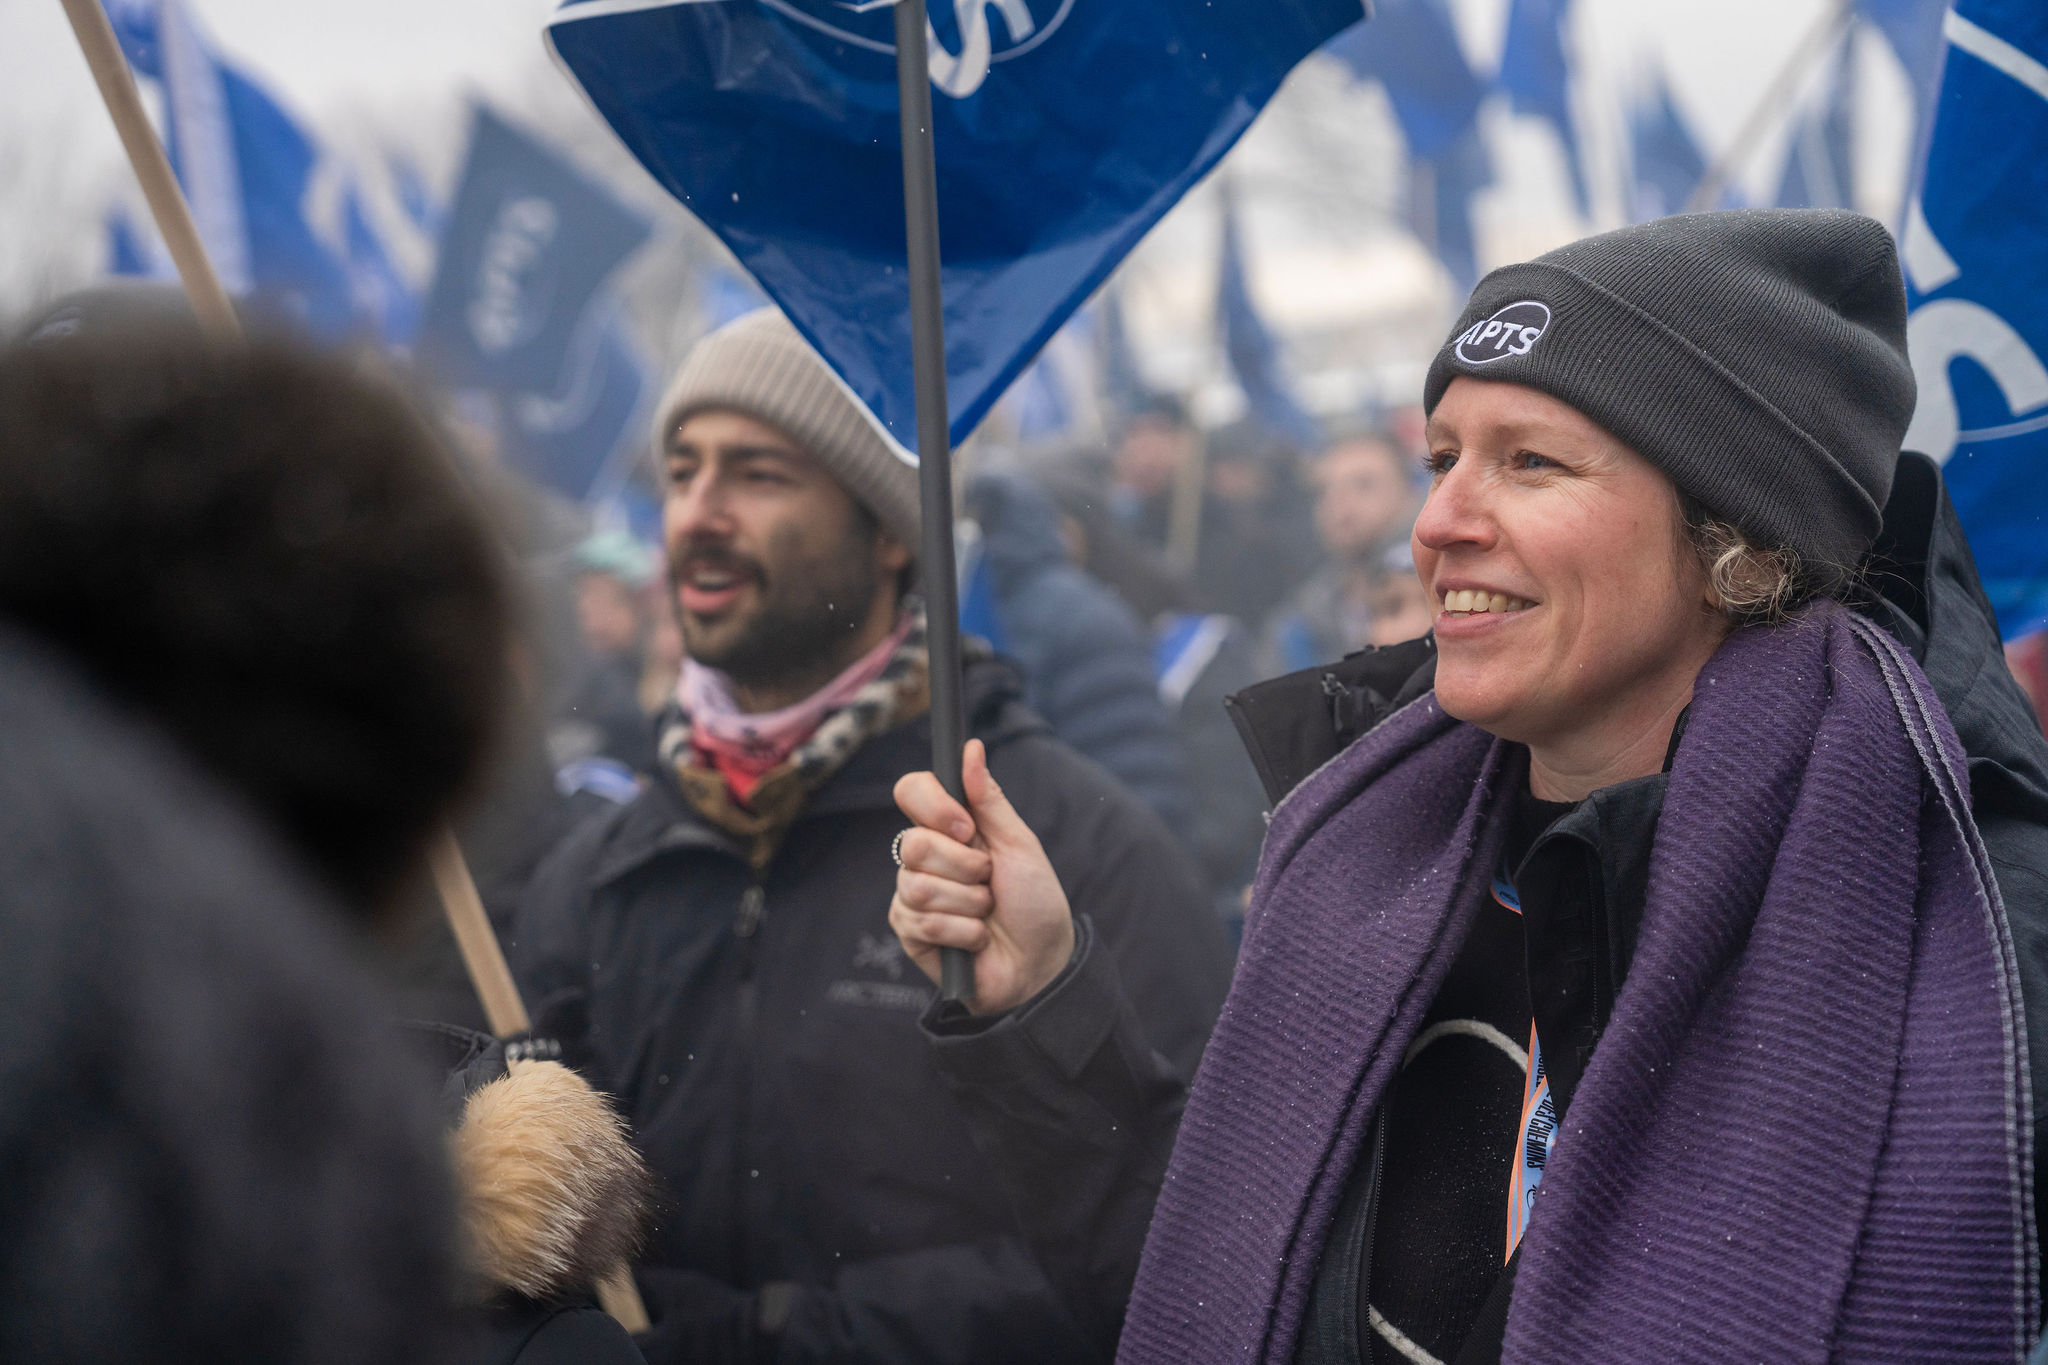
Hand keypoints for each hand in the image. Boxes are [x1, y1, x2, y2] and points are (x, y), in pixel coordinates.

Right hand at [890, 739, 1074, 1013]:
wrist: (1040, 964)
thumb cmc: (1035, 902)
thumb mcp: (1019, 845)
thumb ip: (989, 799)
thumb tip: (971, 747)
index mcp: (950, 828)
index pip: (911, 791)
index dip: (934, 806)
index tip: (967, 827)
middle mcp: (924, 857)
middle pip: (913, 842)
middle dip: (965, 866)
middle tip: (989, 881)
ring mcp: (912, 894)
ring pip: (918, 885)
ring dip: (969, 903)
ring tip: (986, 913)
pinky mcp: (910, 931)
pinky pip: (922, 921)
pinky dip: (963, 932)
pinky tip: (976, 939)